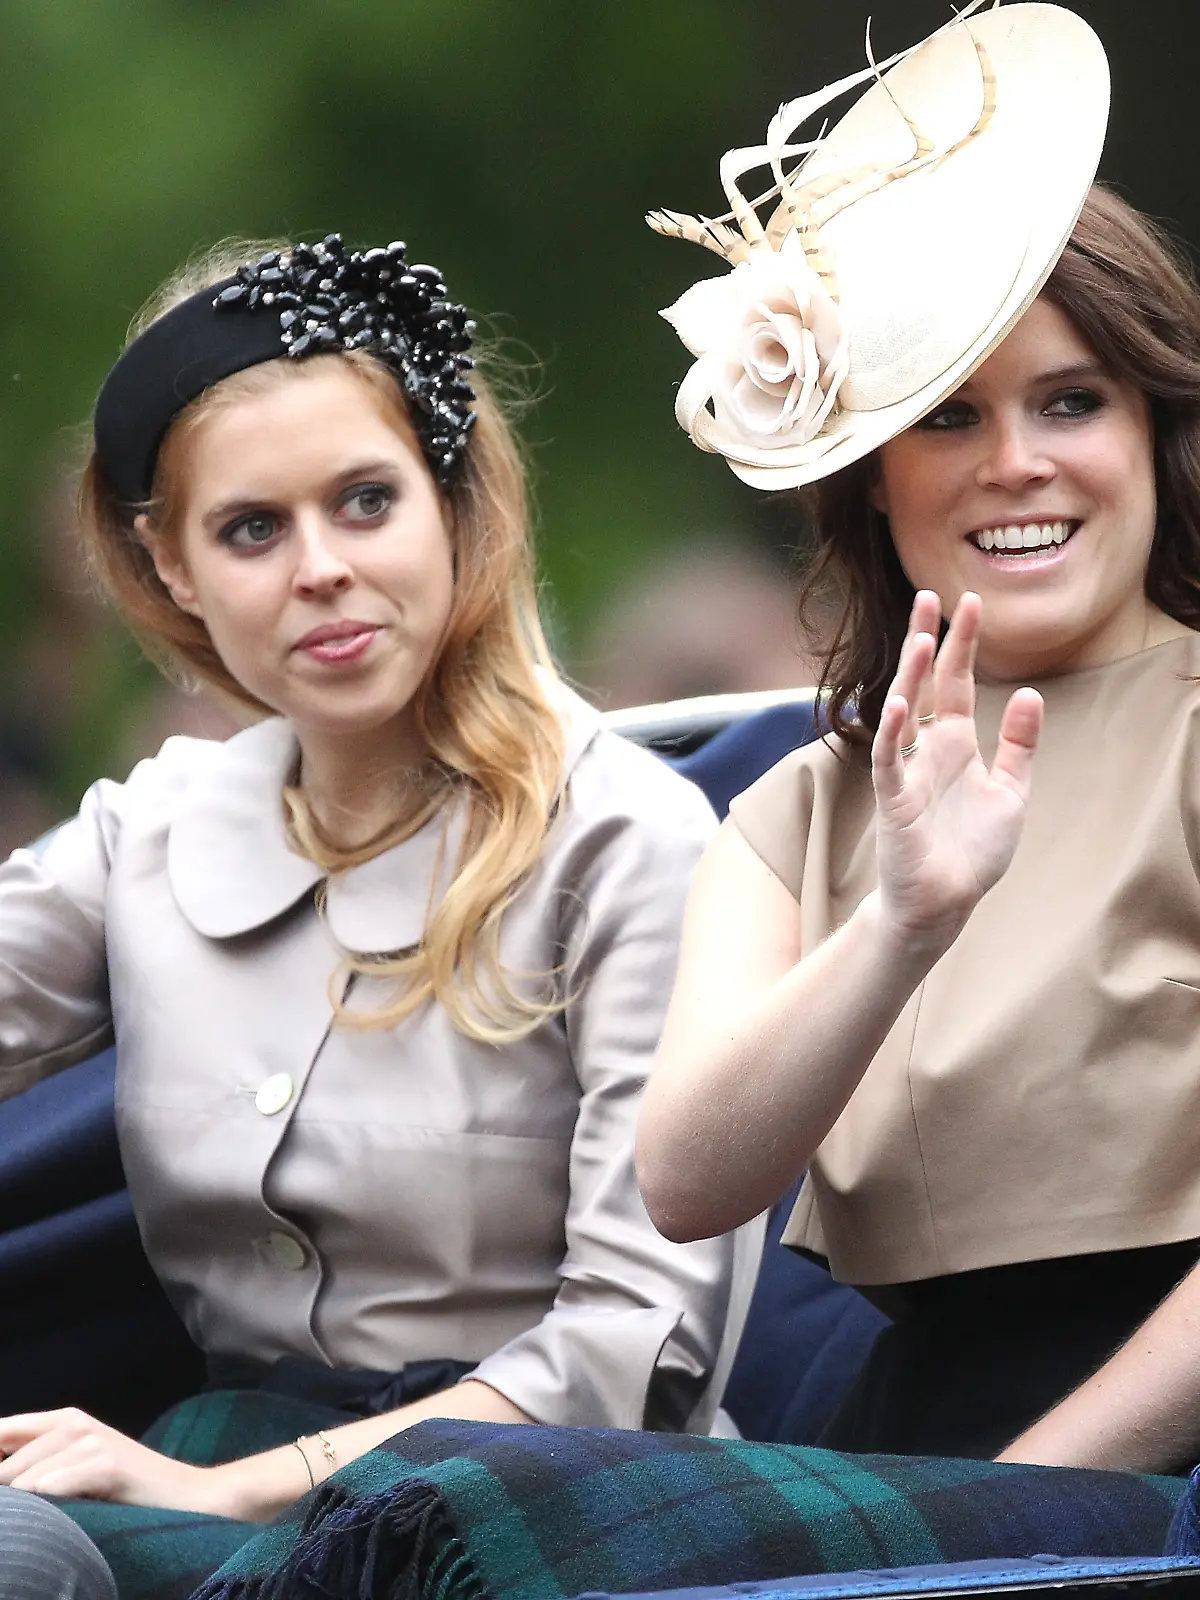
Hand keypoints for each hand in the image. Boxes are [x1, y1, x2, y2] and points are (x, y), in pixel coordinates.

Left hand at [0, 1407, 241, 1513]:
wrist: (185, 1495)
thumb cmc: (126, 1490)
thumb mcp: (76, 1467)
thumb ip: (36, 1463)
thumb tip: (0, 1475)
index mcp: (64, 1420)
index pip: (1, 1431)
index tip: (6, 1485)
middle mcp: (74, 1423)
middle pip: (6, 1468)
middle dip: (7, 1494)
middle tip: (29, 1514)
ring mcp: (92, 1441)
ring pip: (25, 1481)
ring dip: (28, 1506)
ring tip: (57, 1518)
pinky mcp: (107, 1464)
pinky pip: (51, 1488)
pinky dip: (48, 1503)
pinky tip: (66, 1511)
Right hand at [871, 590, 1041, 949]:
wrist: (946, 902)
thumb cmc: (972, 852)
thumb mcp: (1011, 791)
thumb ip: (1020, 745)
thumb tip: (1031, 692)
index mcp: (955, 744)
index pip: (956, 682)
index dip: (962, 643)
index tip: (968, 602)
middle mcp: (927, 750)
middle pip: (924, 684)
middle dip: (927, 640)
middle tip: (929, 596)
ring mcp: (907, 772)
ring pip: (903, 713)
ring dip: (910, 676)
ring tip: (921, 637)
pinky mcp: (895, 801)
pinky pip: (889, 760)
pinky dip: (892, 733)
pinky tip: (900, 704)